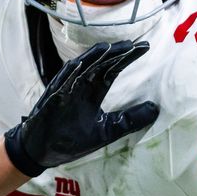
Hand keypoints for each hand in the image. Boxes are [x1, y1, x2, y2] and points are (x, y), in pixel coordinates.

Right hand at [4, 40, 158, 176]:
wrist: (41, 152)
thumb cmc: (70, 140)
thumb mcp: (107, 131)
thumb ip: (130, 120)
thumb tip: (155, 109)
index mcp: (92, 92)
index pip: (112, 69)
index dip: (127, 58)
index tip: (144, 47)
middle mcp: (79, 86)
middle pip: (99, 64)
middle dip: (116, 53)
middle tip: (134, 43)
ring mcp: (64, 91)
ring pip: (80, 68)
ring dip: (93, 57)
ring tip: (109, 47)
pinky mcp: (51, 100)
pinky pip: (60, 84)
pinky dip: (69, 74)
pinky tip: (80, 64)